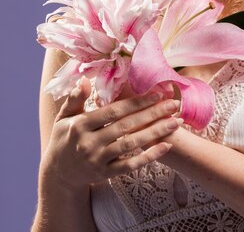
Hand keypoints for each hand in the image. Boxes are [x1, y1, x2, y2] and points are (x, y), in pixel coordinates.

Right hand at [41, 77, 182, 188]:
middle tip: (174, 104)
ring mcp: (98, 160)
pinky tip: (166, 146)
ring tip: (175, 122)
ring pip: (131, 145)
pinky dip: (149, 156)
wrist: (58, 174)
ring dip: (155, 133)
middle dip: (152, 114)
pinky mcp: (106, 174)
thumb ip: (75, 98)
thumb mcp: (64, 116)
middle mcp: (89, 143)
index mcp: (81, 125)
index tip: (157, 94)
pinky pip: (130, 165)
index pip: (113, 112)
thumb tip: (84, 79)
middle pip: (126, 126)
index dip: (136, 102)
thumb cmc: (64, 137)